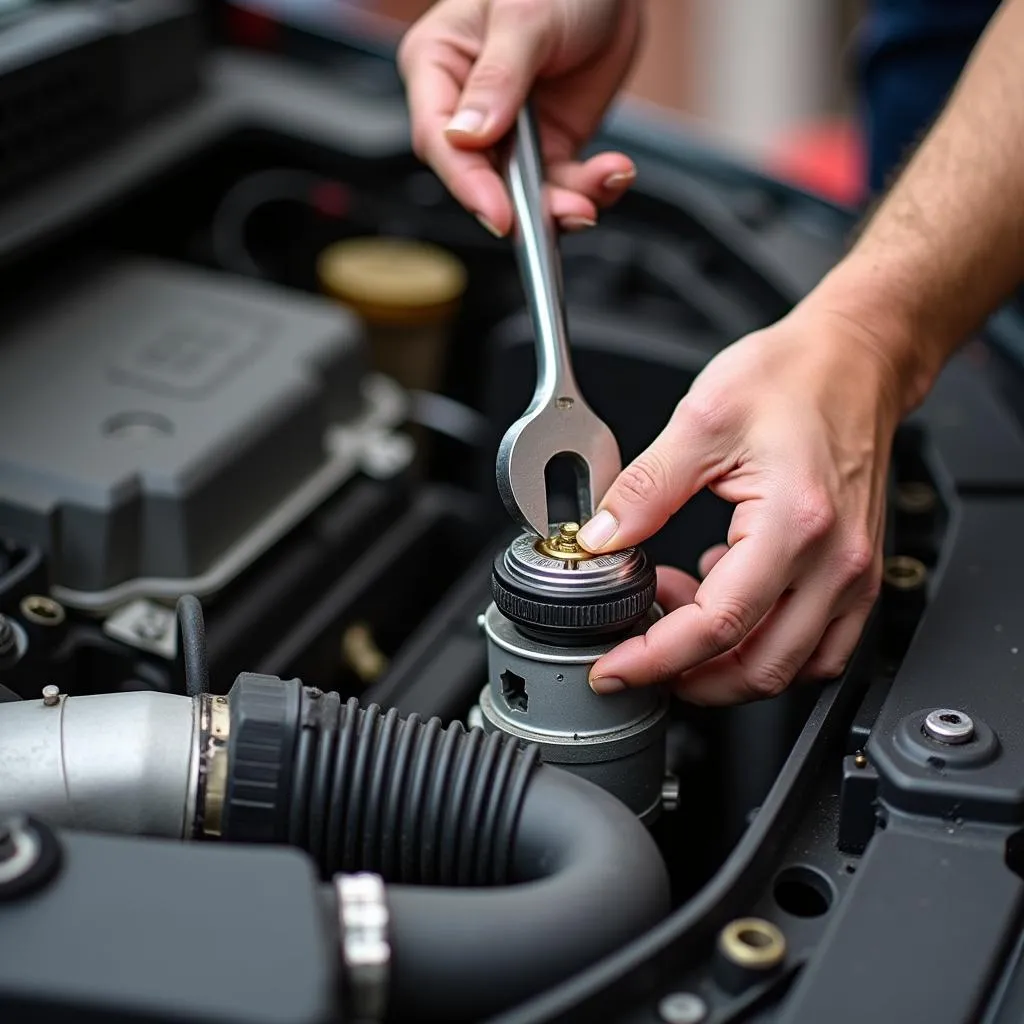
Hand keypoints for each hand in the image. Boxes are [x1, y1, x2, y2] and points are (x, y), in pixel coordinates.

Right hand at [397, 0, 641, 236]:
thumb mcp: (524, 15)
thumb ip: (497, 76)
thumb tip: (467, 135)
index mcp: (439, 66)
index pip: (439, 140)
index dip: (468, 183)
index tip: (499, 213)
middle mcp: (469, 107)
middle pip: (482, 178)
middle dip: (523, 205)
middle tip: (562, 212)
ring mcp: (512, 132)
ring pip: (526, 193)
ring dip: (562, 205)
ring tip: (593, 199)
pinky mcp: (551, 144)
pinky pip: (564, 184)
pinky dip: (591, 188)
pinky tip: (613, 172)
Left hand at [576, 300, 907, 704]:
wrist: (855, 360)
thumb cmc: (793, 378)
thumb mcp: (701, 421)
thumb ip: (644, 489)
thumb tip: (599, 540)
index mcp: (793, 524)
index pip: (717, 626)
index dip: (656, 658)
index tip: (614, 667)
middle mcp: (836, 561)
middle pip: (758, 667)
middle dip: (687, 677)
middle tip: (637, 653)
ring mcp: (853, 573)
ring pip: (791, 668)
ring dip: (726, 666)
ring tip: (678, 616)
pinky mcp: (856, 574)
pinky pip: (818, 647)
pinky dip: (766, 647)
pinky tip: (727, 604)